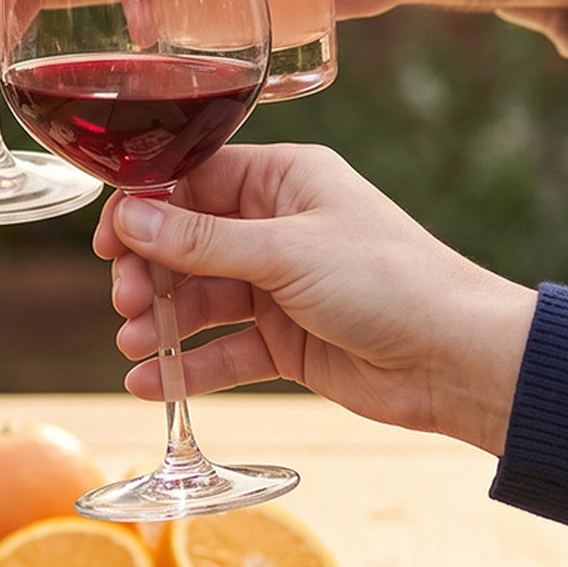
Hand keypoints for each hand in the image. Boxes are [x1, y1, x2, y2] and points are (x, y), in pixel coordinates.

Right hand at [91, 142, 535, 453]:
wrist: (458, 360)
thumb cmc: (388, 281)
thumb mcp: (285, 252)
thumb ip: (200, 240)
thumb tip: (129, 217)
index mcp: (283, 180)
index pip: (190, 181)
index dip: (143, 209)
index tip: (109, 244)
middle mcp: (276, 226)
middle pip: (184, 243)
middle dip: (150, 273)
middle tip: (129, 303)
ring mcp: (279, 285)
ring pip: (199, 299)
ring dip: (162, 323)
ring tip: (135, 347)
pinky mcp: (285, 340)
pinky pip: (223, 349)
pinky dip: (188, 366)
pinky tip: (151, 386)